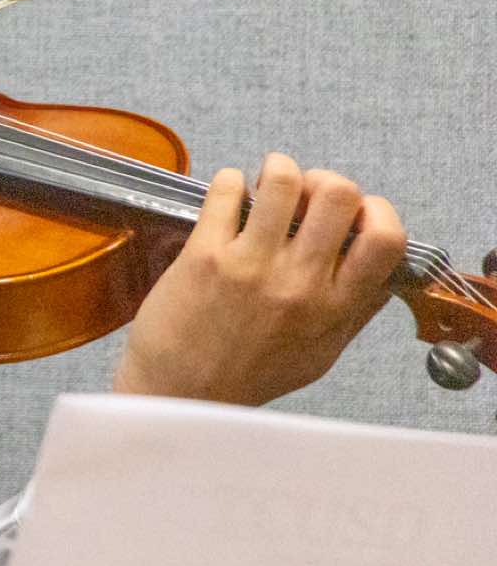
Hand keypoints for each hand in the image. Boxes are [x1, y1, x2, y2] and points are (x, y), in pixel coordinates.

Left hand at [113, 153, 405, 405]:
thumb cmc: (249, 375)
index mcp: (334, 306)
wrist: (181, 395)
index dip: (375, 210)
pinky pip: (226, 190)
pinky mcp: (205, 255)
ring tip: (265, 186)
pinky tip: (228, 198)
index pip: (385, 238)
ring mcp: (251, 265)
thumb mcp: (320, 354)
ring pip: (282, 180)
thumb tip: (384, 272)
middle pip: (338, 194)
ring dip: (277, 171)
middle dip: (323, 181)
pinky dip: (230, 181)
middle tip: (302, 195)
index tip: (353, 213)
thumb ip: (354, 311)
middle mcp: (299, 282)